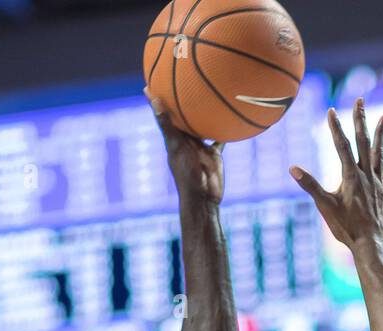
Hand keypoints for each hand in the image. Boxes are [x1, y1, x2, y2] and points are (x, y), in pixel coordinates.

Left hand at [147, 87, 223, 202]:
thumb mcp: (175, 146)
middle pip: (182, 116)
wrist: (203, 197)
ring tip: (207, 94)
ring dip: (203, 114)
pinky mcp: (214, 154)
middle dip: (181, 102)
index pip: (164, 114)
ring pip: (201, 125)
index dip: (157, 99)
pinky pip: (220, 139)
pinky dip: (224, 131)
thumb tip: (154, 99)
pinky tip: (231, 119)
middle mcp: (186, 140)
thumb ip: (167, 124)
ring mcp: (200, 147)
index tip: (151, 82)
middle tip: (181, 80)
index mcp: (173, 137)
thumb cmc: (186, 173)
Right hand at [289, 98, 382, 248]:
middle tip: (361, 100)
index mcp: (351, 176)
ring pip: (380, 154)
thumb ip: (310, 185)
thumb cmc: (346, 228)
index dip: (336, 127)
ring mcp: (378, 184)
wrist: (370, 245)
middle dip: (361, 120)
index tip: (331, 110)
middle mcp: (366, 176)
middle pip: (364, 142)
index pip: (342, 146)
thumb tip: (293, 169)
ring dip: (382, 134)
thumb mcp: (325, 206)